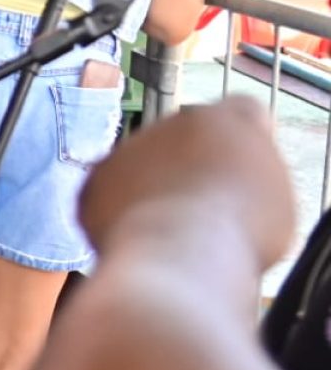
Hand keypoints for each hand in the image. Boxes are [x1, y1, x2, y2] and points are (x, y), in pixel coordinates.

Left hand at [79, 97, 293, 268]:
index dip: (240, 145)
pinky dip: (121, 215)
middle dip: (191, 168)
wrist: (179, 257)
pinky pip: (110, 195)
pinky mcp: (96, 177)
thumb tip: (237, 173)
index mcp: (229, 119)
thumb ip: (255, 171)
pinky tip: (140, 240)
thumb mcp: (273, 198)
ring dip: (153, 191)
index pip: (241, 113)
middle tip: (205, 212)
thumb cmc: (240, 235)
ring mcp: (130, 147)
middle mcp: (175, 120)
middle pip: (186, 141)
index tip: (239, 174)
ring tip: (172, 234)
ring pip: (144, 166)